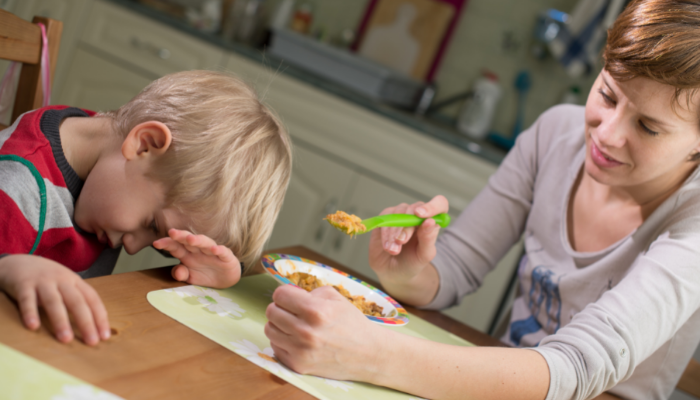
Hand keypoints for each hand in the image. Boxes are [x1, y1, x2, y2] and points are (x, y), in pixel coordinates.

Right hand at [0, 255, 110, 344]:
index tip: (104, 336)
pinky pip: (27, 300)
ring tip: (66, 339)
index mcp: (75, 281)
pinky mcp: (23, 284)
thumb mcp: (66, 285)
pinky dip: (30, 312)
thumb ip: (76, 300)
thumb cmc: (47, 279)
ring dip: (61, 320)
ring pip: (54, 301)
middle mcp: (61, 280)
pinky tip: (33, 326)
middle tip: (91, 342)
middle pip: (76, 301)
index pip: (92, 299)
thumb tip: (93, 327)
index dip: (100, 317)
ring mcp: (42, 281)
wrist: (19, 262)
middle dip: (86, 322)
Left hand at [153, 228, 240, 288]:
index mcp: (188, 254)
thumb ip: (181, 274)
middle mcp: (199, 250)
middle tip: (172, 232)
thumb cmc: (205, 274)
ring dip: (198, 240)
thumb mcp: (190, 278)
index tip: (156, 243)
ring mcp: (212, 252)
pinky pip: (223, 252)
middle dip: (180, 236)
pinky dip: (219, 250)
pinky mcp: (226, 256)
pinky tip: (215, 249)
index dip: (167, 244)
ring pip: (205, 243)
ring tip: (190, 239)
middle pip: (189, 241)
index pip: (175, 246)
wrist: (225, 279)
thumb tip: (177, 271)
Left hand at [264, 284, 384, 381]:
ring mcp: (300, 350)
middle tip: (293, 311)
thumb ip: (309, 292)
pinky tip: (297, 340)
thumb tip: (289, 294)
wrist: (367, 353)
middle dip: (281, 308)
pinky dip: (283, 341)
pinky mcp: (297, 365)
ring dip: (279, 325)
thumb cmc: (351, 323)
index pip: (279, 295)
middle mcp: (305, 331)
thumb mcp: (335, 297)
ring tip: (294, 325)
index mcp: (315, 310)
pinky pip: (276, 347)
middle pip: (271, 311)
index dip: (285, 294)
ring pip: (269, 329)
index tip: (291, 297)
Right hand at [368, 195, 447, 282]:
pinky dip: (385, 233)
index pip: (439, 204)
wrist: (393, 272)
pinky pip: (385, 218)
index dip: (432, 206)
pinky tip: (387, 246)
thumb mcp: (424, 255)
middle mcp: (417, 215)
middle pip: (415, 208)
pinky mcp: (386, 218)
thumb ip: (428, 239)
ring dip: (394, 232)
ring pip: (398, 212)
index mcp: (432, 222)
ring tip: (393, 250)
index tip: (421, 215)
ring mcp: (401, 214)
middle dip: (407, 226)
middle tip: (402, 242)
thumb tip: (430, 221)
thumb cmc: (412, 263)